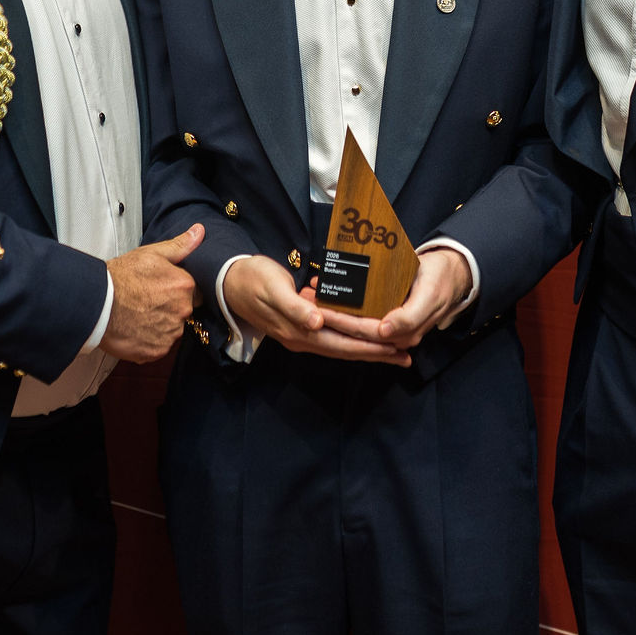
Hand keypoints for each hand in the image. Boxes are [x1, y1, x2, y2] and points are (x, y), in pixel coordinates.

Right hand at [98, 225, 203, 362]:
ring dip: (160, 325)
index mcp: (184, 286)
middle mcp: (182, 311)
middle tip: (147, 301)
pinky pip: (158, 346)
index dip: (177, 290)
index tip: (162, 289)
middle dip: (169, 308)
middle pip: (183, 312)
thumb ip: (180, 245)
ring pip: (171, 330)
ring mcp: (169, 334)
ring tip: (139, 315)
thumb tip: (199, 232)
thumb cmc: (120, 277)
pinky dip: (149, 340)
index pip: (193, 292)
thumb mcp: (151, 254)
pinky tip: (136, 328)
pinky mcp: (156, 351)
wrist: (97, 304)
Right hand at [222, 256, 408, 363]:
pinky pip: (333, 337)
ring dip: (368, 349)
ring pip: (341, 346)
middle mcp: (303, 339)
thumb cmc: (253, 280)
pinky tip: (365, 334)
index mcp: (298, 331)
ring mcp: (302, 335)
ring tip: (393, 350)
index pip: (341, 344)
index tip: (395, 347)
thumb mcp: (273, 289)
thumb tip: (317, 324)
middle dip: (376, 353)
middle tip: (406, 355)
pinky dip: (353, 338)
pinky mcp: (301, 327)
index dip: (368, 346)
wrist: (229, 282)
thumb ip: (295, 307)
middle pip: (346, 350)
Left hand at [313, 246, 471, 353]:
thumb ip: (409, 317)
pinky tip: (326, 295)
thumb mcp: (429, 295)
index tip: (319, 308)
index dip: (340, 321)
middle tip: (306, 299)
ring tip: (310, 295)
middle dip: (328, 316)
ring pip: (354, 323)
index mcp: (403, 331)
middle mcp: (393, 334)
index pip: (363, 331)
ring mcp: (390, 326)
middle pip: (354, 329)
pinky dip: (343, 307)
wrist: (453, 272)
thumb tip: (384, 332)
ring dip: (332, 311)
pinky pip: (361, 316)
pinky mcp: (386, 317)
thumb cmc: (440, 280)